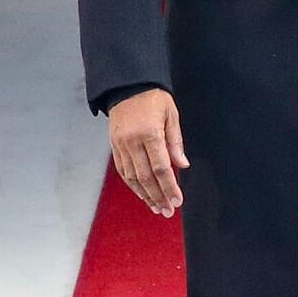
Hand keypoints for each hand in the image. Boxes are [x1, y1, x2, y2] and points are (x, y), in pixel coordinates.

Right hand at [109, 88, 188, 216]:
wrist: (127, 85)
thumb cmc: (153, 97)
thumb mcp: (171, 114)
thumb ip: (176, 141)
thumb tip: (183, 165)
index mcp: (149, 133)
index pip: (161, 168)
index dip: (169, 186)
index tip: (177, 200)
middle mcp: (132, 142)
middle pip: (146, 177)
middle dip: (158, 196)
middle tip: (168, 211)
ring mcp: (121, 145)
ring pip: (133, 177)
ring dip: (145, 195)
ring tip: (156, 208)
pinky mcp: (114, 146)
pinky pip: (123, 171)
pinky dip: (133, 185)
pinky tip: (142, 194)